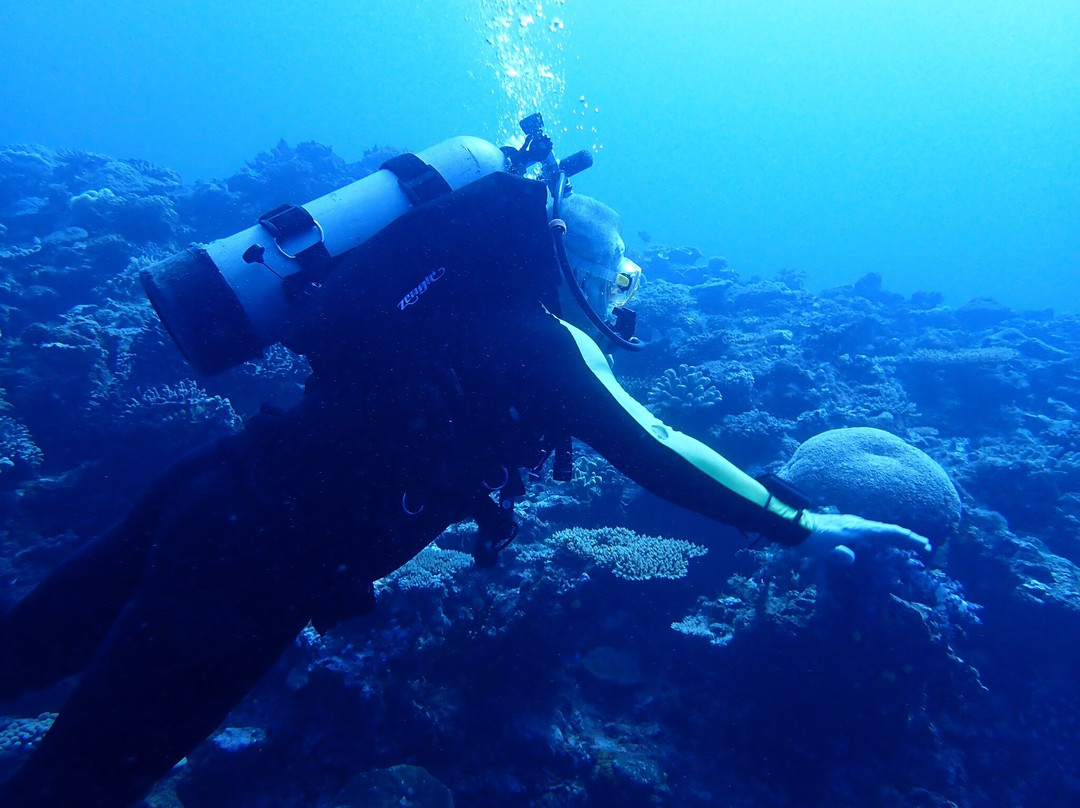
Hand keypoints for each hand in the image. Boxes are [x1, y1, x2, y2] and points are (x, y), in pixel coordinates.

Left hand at [800, 512, 931, 564]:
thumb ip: (838, 554)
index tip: (925, 545)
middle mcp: (858, 523)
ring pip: (879, 530)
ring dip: (895, 536)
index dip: (908, 538)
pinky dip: (882, 537)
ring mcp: (851, 524)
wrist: (794, 526)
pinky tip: (882, 542)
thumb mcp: (823, 549)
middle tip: (925, 545)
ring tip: (909, 543)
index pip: (889, 532)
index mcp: (857, 528)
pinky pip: (869, 532)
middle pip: (888, 530)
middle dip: (907, 538)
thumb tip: (851, 558)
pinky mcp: (845, 527)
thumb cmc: (810, 538)